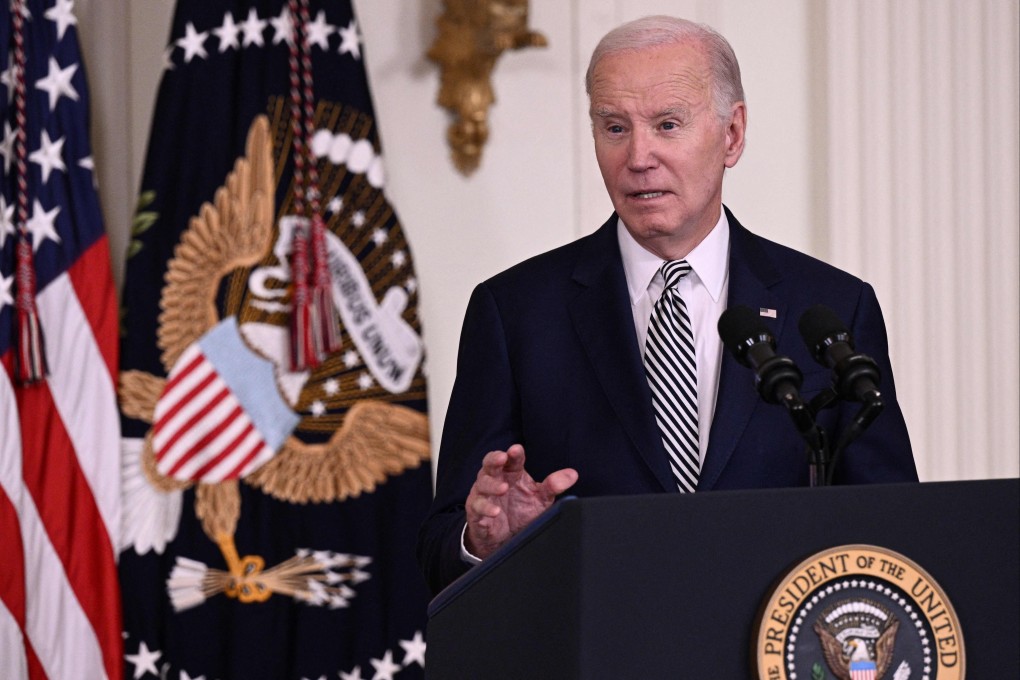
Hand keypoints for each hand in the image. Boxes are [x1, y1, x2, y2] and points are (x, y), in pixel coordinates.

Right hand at [464, 444, 577, 559]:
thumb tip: (573, 474)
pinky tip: (495, 512)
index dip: (514, 453)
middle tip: (502, 458)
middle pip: (490, 464)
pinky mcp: (476, 512)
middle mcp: (495, 480)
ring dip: (492, 485)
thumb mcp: (541, 499)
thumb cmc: (522, 512)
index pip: (512, 459)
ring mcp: (483, 495)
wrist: (505, 539)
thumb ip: (553, 486)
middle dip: (494, 459)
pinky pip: (477, 507)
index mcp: (512, 473)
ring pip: (482, 484)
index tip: (517, 449)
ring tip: (503, 488)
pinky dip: (485, 508)